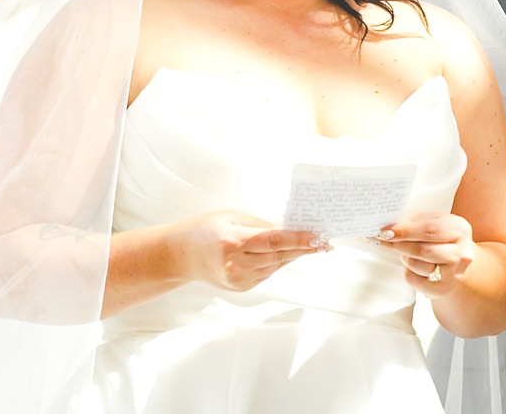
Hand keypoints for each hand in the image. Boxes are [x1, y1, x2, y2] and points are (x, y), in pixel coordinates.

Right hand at [174, 210, 324, 291]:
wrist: (181, 255)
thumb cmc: (205, 229)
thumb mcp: (233, 217)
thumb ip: (262, 225)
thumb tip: (290, 229)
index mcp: (233, 242)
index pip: (274, 241)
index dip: (299, 239)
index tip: (318, 237)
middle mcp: (235, 265)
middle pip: (279, 256)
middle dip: (303, 248)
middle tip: (324, 241)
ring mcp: (238, 280)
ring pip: (276, 266)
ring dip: (293, 255)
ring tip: (311, 244)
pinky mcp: (241, 288)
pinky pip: (267, 273)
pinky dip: (277, 262)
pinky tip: (285, 253)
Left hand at [376, 212, 475, 296]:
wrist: (456, 262)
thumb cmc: (440, 238)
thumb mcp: (433, 222)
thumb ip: (413, 222)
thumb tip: (388, 228)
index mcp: (460, 229)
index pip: (429, 230)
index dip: (405, 231)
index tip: (385, 231)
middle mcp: (461, 253)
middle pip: (422, 250)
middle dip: (399, 244)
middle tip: (385, 239)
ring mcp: (454, 274)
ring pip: (415, 264)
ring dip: (404, 256)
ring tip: (406, 252)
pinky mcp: (442, 289)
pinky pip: (413, 279)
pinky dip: (407, 270)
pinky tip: (412, 265)